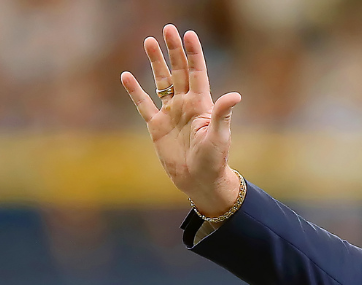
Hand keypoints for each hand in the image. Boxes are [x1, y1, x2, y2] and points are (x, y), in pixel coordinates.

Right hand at [120, 25, 241, 215]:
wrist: (199, 180)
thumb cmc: (214, 159)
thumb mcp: (219, 135)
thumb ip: (222, 113)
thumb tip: (235, 95)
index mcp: (202, 104)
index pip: (197, 72)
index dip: (193, 53)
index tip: (189, 34)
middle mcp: (186, 104)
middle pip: (178, 71)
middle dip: (173, 50)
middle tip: (167, 28)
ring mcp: (170, 113)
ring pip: (161, 82)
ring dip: (155, 62)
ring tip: (148, 41)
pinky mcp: (156, 126)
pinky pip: (144, 104)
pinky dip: (135, 91)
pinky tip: (126, 76)